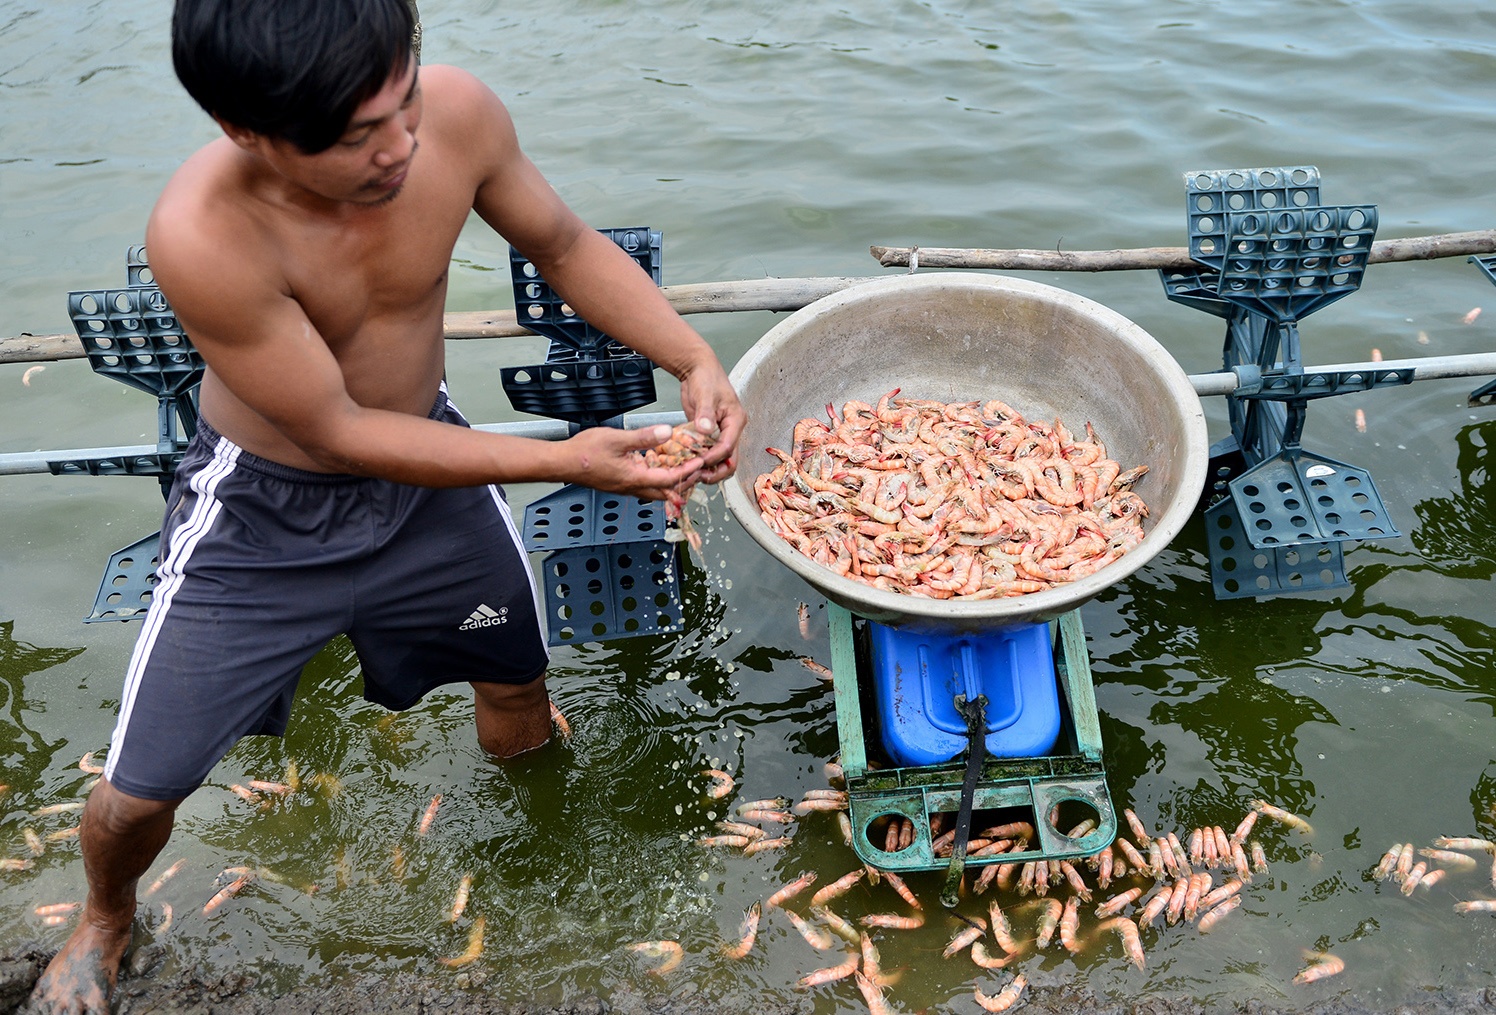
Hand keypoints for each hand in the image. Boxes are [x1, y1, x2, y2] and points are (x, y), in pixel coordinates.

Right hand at [562, 424, 704, 499]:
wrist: (562, 462)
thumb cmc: (584, 453)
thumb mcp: (617, 439)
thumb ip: (644, 437)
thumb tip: (667, 432)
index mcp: (634, 479)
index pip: (669, 480)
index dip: (686, 471)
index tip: (699, 462)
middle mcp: (632, 487)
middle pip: (666, 491)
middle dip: (683, 481)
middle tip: (695, 468)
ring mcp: (626, 486)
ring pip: (655, 489)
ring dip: (670, 480)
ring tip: (681, 465)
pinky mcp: (620, 482)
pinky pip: (645, 484)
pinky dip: (656, 476)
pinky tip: (657, 463)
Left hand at [678, 358, 746, 483]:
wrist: (697, 369)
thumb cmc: (705, 378)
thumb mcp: (704, 394)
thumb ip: (705, 414)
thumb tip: (705, 430)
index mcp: (736, 420)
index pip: (728, 447)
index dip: (713, 457)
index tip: (698, 462)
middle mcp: (732, 429)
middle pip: (730, 460)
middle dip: (715, 471)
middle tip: (697, 475)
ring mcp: (722, 433)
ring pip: (720, 460)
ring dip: (708, 469)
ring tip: (691, 472)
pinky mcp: (711, 434)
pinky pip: (709, 453)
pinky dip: (700, 460)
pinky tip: (687, 463)